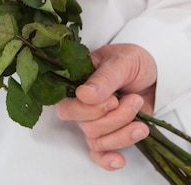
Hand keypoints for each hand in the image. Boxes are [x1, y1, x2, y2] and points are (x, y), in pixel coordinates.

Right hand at [55, 43, 156, 169]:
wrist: (155, 72)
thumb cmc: (132, 61)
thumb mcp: (121, 61)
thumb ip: (103, 78)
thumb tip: (83, 95)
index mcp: (75, 84)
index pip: (66, 107)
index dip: (88, 110)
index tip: (113, 99)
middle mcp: (80, 105)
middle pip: (86, 126)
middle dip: (114, 118)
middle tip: (132, 100)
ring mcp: (95, 121)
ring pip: (98, 140)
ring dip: (124, 131)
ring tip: (139, 113)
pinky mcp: (110, 133)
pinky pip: (99, 153)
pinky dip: (107, 159)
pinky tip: (119, 160)